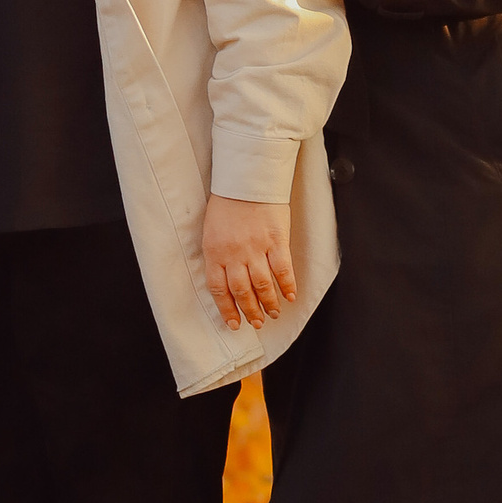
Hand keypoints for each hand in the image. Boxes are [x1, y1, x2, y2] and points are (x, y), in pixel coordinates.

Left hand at [200, 196, 296, 331]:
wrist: (246, 179)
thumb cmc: (227, 202)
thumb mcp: (211, 229)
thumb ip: (216, 253)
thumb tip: (224, 278)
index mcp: (214, 251)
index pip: (218, 289)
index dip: (227, 309)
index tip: (234, 323)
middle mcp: (234, 254)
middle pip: (242, 291)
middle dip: (250, 311)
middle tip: (257, 322)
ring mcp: (256, 248)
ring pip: (262, 285)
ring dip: (269, 303)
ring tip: (273, 313)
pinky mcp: (276, 240)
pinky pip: (282, 270)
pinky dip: (287, 286)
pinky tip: (290, 296)